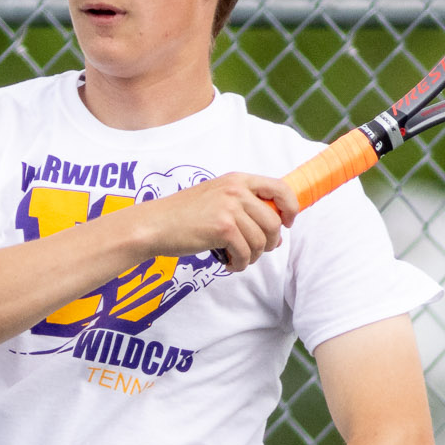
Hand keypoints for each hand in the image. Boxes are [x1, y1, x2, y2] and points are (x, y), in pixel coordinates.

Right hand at [134, 173, 296, 273]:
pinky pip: (245, 253)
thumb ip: (244, 207)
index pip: (280, 188)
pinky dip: (239, 264)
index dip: (290, 208)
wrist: (154, 225)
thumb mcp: (216, 198)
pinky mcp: (222, 228)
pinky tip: (228, 264)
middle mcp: (236, 190)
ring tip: (237, 259)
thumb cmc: (183, 216)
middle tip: (255, 251)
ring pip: (260, 241)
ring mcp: (229, 208)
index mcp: (237, 180)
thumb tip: (276, 233)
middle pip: (273, 221)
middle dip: (269, 242)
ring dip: (252, 256)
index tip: (287, 223)